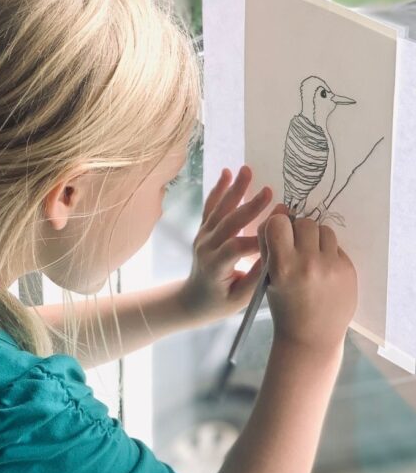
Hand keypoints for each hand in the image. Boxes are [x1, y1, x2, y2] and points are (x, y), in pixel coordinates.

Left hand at [178, 165, 273, 322]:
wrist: (193, 299)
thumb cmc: (220, 302)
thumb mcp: (240, 299)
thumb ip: (256, 278)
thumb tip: (276, 256)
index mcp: (216, 266)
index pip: (237, 247)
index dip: (258, 237)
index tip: (280, 225)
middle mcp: (207, 247)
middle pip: (228, 223)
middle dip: (249, 206)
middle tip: (268, 191)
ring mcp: (203, 236)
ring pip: (219, 209)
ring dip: (234, 189)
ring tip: (246, 170)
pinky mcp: (203, 230)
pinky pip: (210, 207)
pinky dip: (218, 189)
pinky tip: (227, 173)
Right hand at [262, 212, 357, 355]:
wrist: (311, 337)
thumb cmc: (284, 306)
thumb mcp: (267, 277)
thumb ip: (268, 243)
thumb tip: (280, 209)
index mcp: (282, 267)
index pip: (279, 222)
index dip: (278, 224)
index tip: (279, 234)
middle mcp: (308, 264)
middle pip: (304, 222)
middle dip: (298, 231)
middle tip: (296, 247)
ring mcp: (331, 266)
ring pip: (323, 230)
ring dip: (315, 239)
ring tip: (311, 258)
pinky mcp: (348, 270)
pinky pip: (336, 246)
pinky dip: (328, 253)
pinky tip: (323, 271)